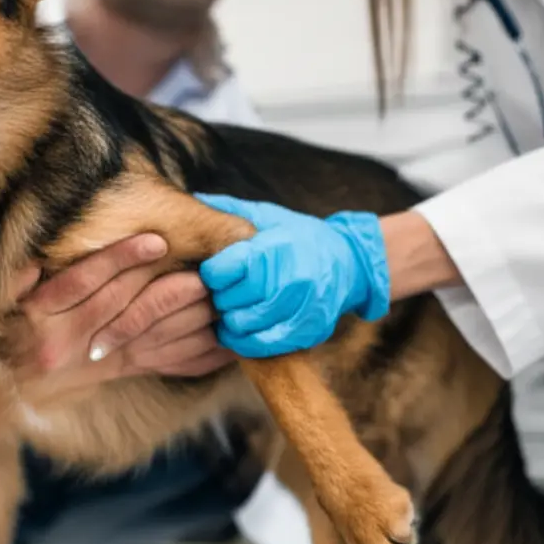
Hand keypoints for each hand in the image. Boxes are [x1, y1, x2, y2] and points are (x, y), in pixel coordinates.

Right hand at [10, 234, 232, 383]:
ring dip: (187, 318)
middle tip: (205, 272)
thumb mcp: (3, 304)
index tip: (155, 241)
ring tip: (217, 296)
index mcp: (42, 316)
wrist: (10, 389)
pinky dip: (195, 353)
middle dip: (168, 289)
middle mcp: (70, 341)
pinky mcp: (119, 370)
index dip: (120, 260)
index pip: (84, 282)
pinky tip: (224, 341)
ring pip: (148, 336)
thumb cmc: (7, 333)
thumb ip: (16, 282)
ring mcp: (97, 359)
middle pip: (125, 310)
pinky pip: (161, 364)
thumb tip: (30, 265)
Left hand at [195, 194, 390, 358]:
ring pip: (243, 325)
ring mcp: (299, 308)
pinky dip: (246, 341)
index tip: (214, 272)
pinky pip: (263, 345)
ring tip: (232, 310)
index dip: (211, 273)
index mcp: (273, 248)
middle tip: (222, 292)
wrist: (349, 264)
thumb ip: (231, 209)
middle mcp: (287, 278)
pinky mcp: (306, 331)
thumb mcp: (268, 216)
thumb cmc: (299, 237)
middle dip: (219, 297)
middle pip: (229, 299)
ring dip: (230, 320)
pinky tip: (243, 329)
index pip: (221, 269)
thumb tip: (194, 199)